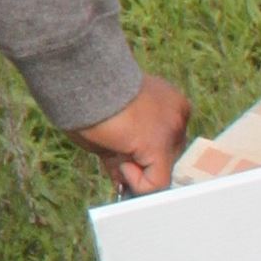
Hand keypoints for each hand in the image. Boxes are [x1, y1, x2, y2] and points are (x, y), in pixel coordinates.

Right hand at [71, 73, 191, 195]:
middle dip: (139, 162)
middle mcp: (177, 114)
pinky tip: (119, 158)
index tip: (123, 152)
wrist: (82, 76)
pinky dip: (135, 183)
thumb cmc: (88, 95)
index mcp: (168, 102)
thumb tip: (122, 180)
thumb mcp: (112, 124)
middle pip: (166, 157)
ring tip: (113, 145)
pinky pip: (155, 183)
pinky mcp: (159, 145)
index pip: (165, 140)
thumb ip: (122, 151)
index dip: (142, 153)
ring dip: (133, 169)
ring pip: (161, 172)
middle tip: (113, 147)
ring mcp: (171, 130)